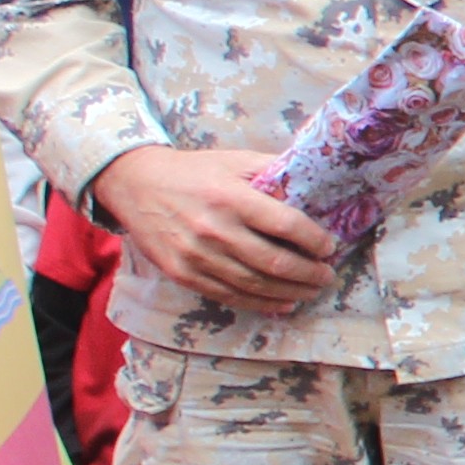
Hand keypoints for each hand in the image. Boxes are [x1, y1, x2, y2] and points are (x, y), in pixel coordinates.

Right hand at [92, 144, 334, 313]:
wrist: (135, 185)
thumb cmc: (194, 172)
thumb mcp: (234, 160)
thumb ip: (272, 171)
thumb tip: (315, 183)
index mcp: (231, 197)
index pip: (285, 225)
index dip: (314, 240)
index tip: (329, 247)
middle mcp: (214, 229)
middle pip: (274, 262)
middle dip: (309, 273)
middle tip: (327, 275)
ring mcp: (196, 256)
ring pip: (254, 285)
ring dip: (291, 293)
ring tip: (312, 291)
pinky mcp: (183, 274)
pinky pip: (229, 296)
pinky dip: (260, 303)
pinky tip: (282, 304)